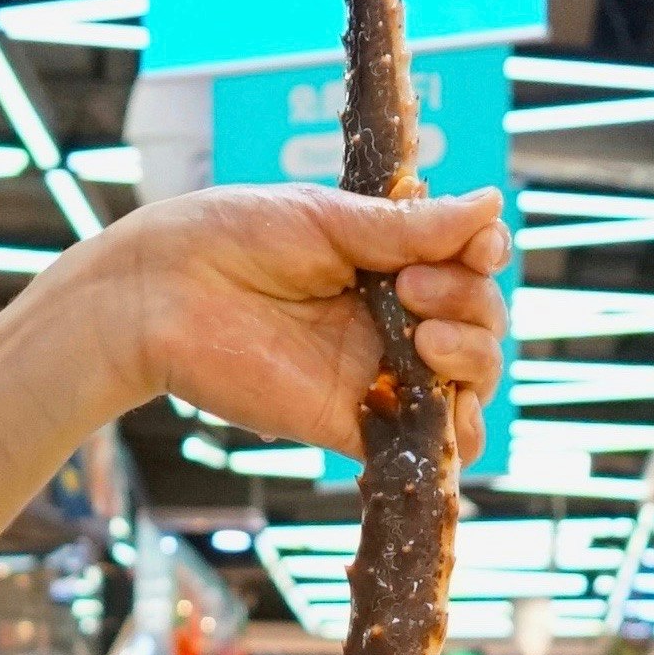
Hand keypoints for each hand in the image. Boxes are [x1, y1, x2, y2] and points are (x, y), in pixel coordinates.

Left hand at [54, 183, 510, 450]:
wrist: (161, 293)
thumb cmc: (232, 238)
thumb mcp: (328, 219)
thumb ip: (410, 228)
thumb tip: (492, 207)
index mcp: (388, 261)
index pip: (469, 266)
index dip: (485, 257)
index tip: (475, 248)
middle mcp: (392, 318)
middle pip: (481, 324)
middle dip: (470, 303)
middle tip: (413, 287)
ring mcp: (377, 372)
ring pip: (470, 384)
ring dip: (473, 358)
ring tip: (423, 338)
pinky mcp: (354, 424)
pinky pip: (429, 447)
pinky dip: (456, 435)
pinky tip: (446, 406)